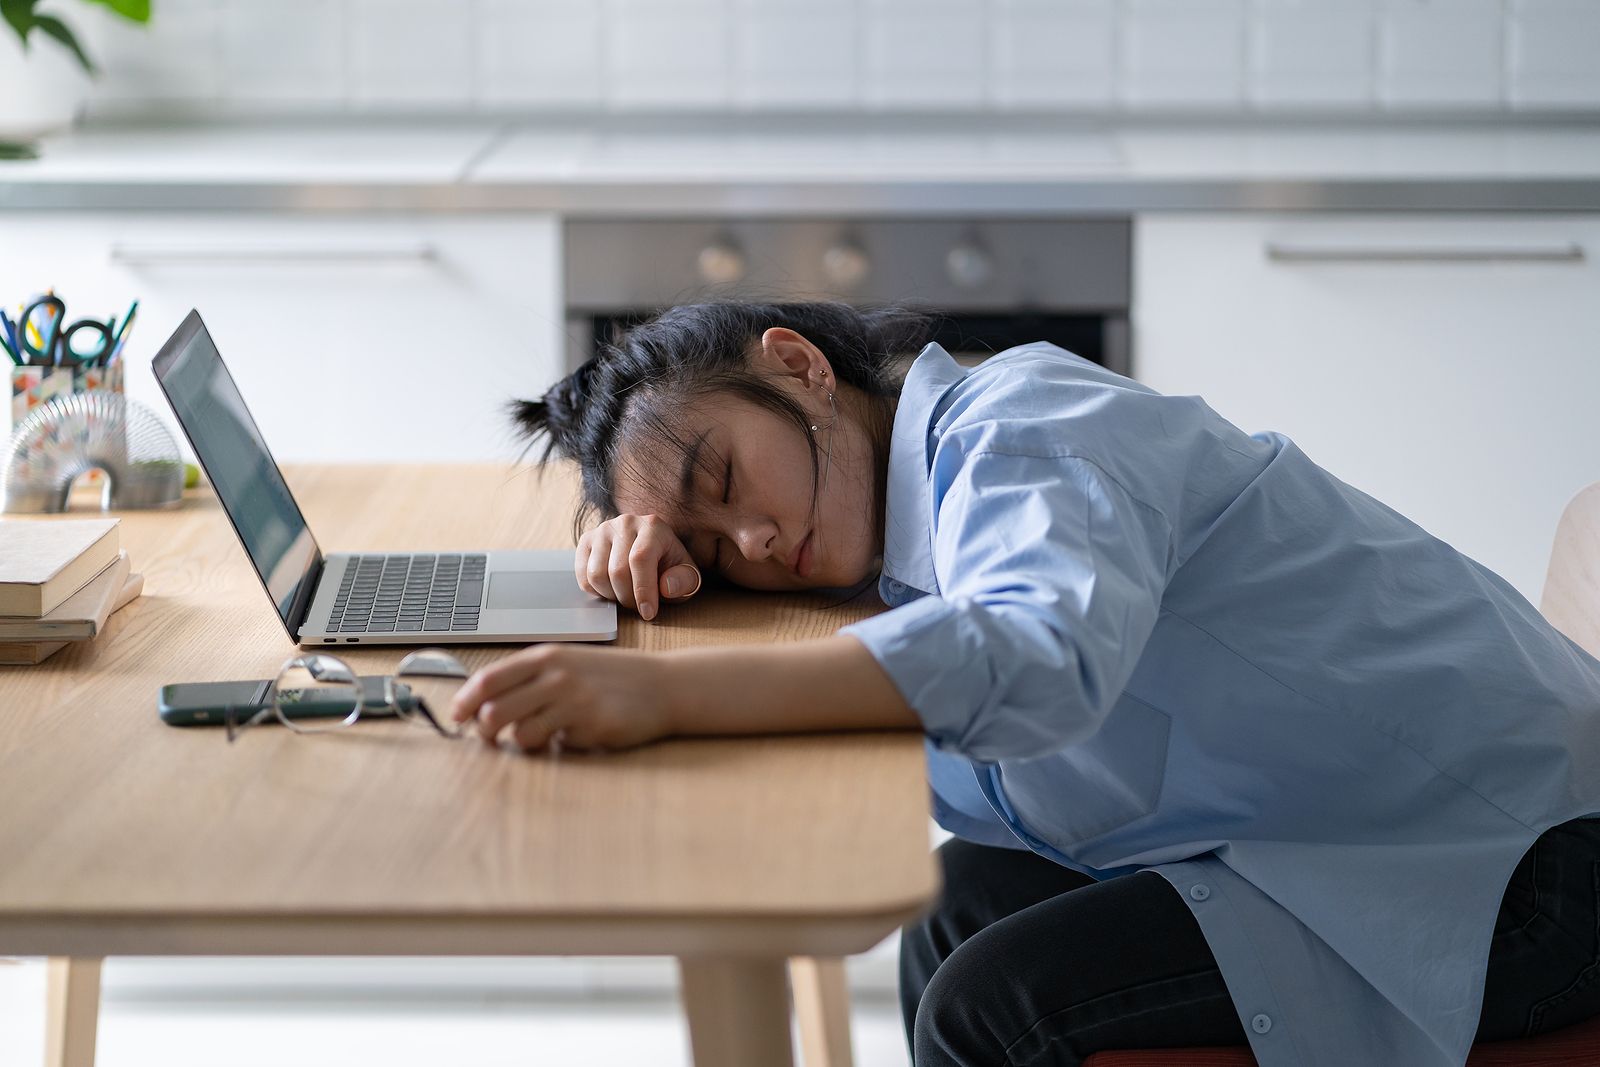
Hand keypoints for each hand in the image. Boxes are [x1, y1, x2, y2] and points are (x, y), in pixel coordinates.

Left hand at [450, 644, 673, 752]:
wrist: (663, 685)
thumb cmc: (611, 677)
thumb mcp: (568, 663)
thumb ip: (530, 677)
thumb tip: (483, 702)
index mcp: (545, 657)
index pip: (488, 680)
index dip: (465, 702)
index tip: (458, 718)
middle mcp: (556, 675)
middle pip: (495, 712)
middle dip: (485, 732)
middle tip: (491, 738)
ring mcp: (573, 701)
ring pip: (520, 734)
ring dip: (520, 743)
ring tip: (538, 738)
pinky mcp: (590, 726)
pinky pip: (555, 745)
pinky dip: (556, 746)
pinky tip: (573, 734)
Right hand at [576, 514, 701, 621]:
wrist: (651, 549)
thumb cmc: (669, 565)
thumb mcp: (687, 575)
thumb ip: (684, 582)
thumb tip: (666, 587)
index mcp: (653, 526)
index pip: (640, 559)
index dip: (643, 590)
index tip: (648, 612)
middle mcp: (625, 523)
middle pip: (617, 571)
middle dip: (628, 598)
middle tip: (639, 606)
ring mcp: (602, 530)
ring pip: (596, 575)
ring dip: (611, 596)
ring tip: (626, 595)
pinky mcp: (586, 541)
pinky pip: (583, 576)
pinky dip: (596, 592)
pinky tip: (611, 589)